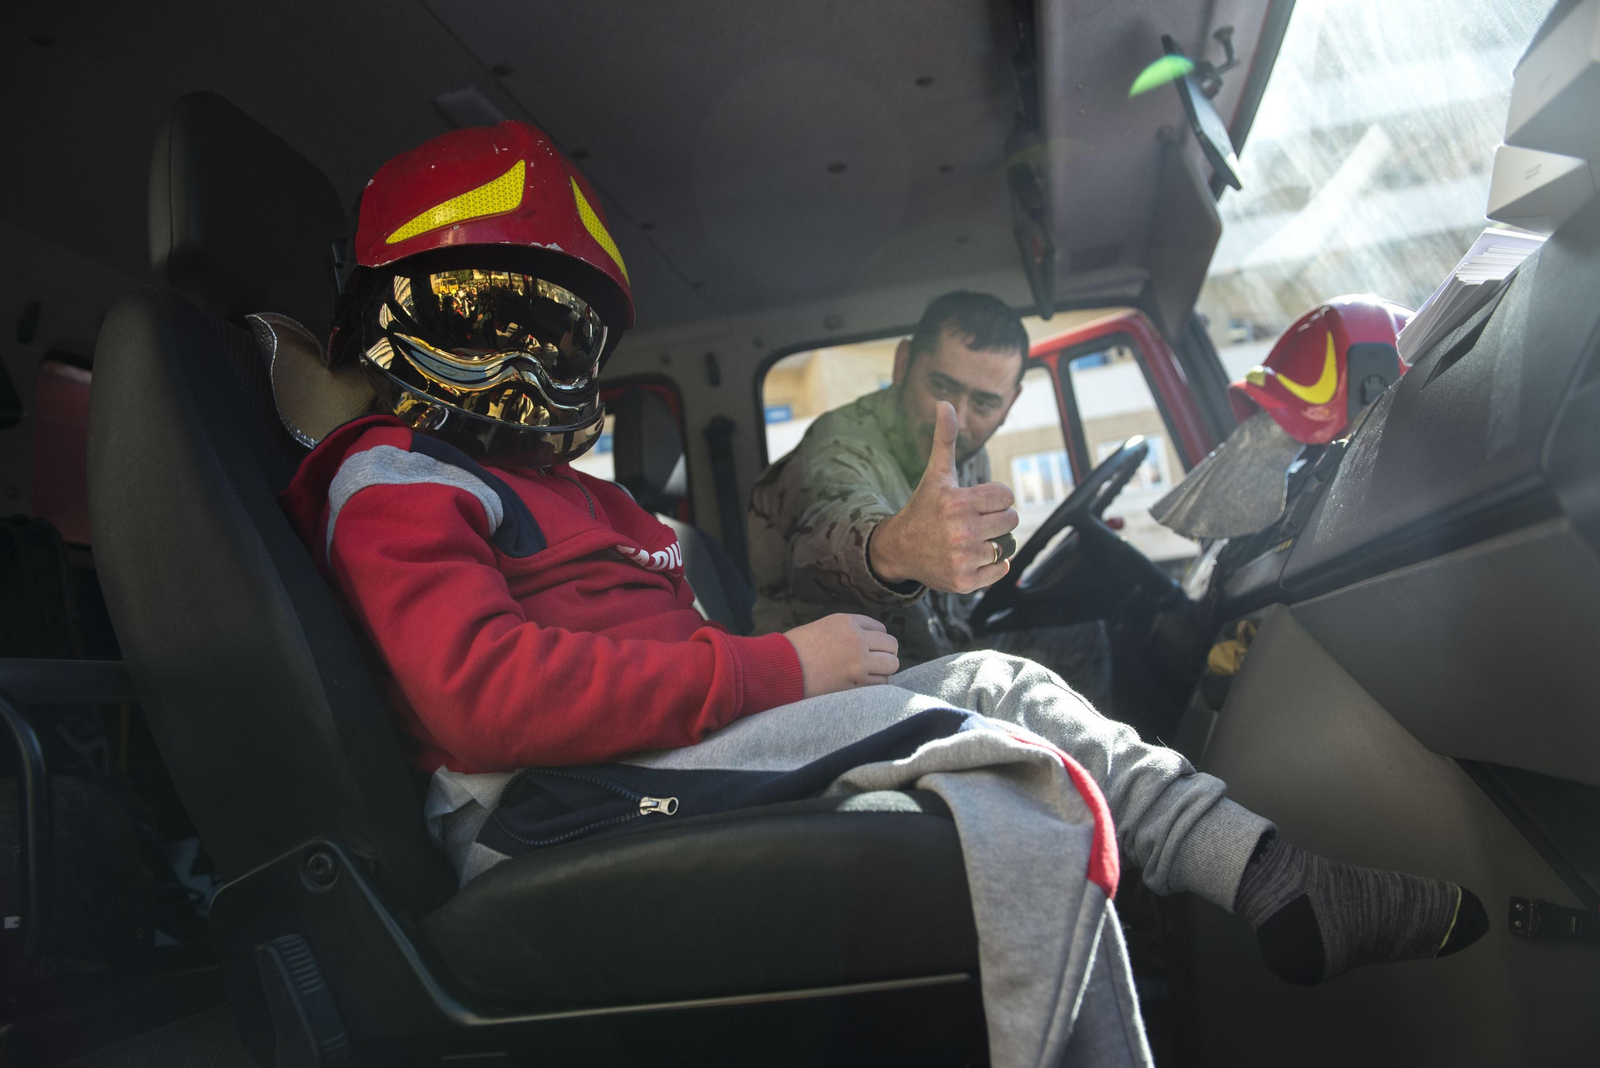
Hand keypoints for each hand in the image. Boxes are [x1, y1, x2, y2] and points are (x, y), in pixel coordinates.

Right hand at [784, 613, 899, 697]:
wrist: (780, 668)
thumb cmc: (795, 649)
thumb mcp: (822, 628)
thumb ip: (846, 632)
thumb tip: (867, 642)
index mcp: (847, 622)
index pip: (880, 628)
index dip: (876, 640)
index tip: (869, 649)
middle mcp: (857, 639)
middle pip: (892, 645)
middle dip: (886, 654)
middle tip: (874, 663)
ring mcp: (859, 661)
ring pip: (892, 664)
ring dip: (884, 670)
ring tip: (870, 675)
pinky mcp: (856, 682)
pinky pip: (881, 683)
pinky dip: (876, 685)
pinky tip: (864, 684)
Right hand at [869, 401, 1018, 593]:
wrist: (899, 548)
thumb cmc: (924, 507)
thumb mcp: (936, 474)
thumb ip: (945, 439)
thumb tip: (945, 403)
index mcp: (957, 503)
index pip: (1006, 496)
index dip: (995, 497)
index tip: (978, 501)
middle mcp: (960, 532)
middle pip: (1011, 520)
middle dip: (997, 518)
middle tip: (975, 521)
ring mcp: (963, 559)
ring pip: (1006, 545)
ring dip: (993, 542)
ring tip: (970, 539)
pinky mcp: (965, 582)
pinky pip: (1000, 569)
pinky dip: (991, 565)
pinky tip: (971, 557)